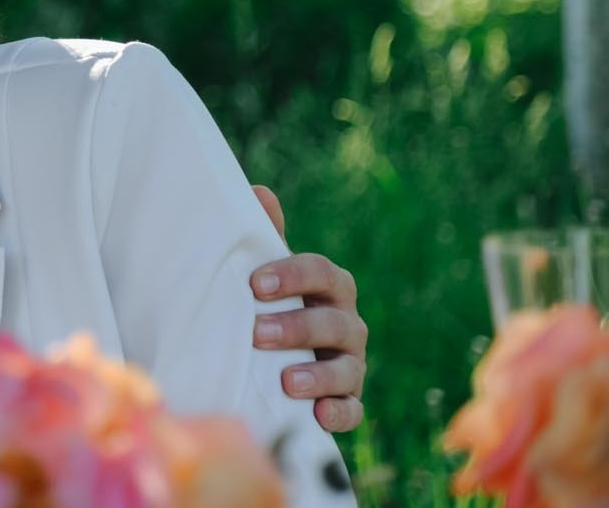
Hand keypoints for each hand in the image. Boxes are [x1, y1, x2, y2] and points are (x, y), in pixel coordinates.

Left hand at [248, 184, 366, 433]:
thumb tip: (258, 191)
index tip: (254, 285)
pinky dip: (340, 413)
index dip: (291, 275)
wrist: (273, 358)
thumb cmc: (268, 304)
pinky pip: (354, 410)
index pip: (320, 272)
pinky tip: (319, 416)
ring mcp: (351, 364)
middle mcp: (346, 322)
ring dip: (319, 374)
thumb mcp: (264, 273)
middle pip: (333, 321)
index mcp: (327, 286)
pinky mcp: (347, 401)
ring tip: (287, 381)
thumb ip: (263, 238)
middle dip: (297, 327)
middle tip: (257, 334)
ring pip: (348, 367)